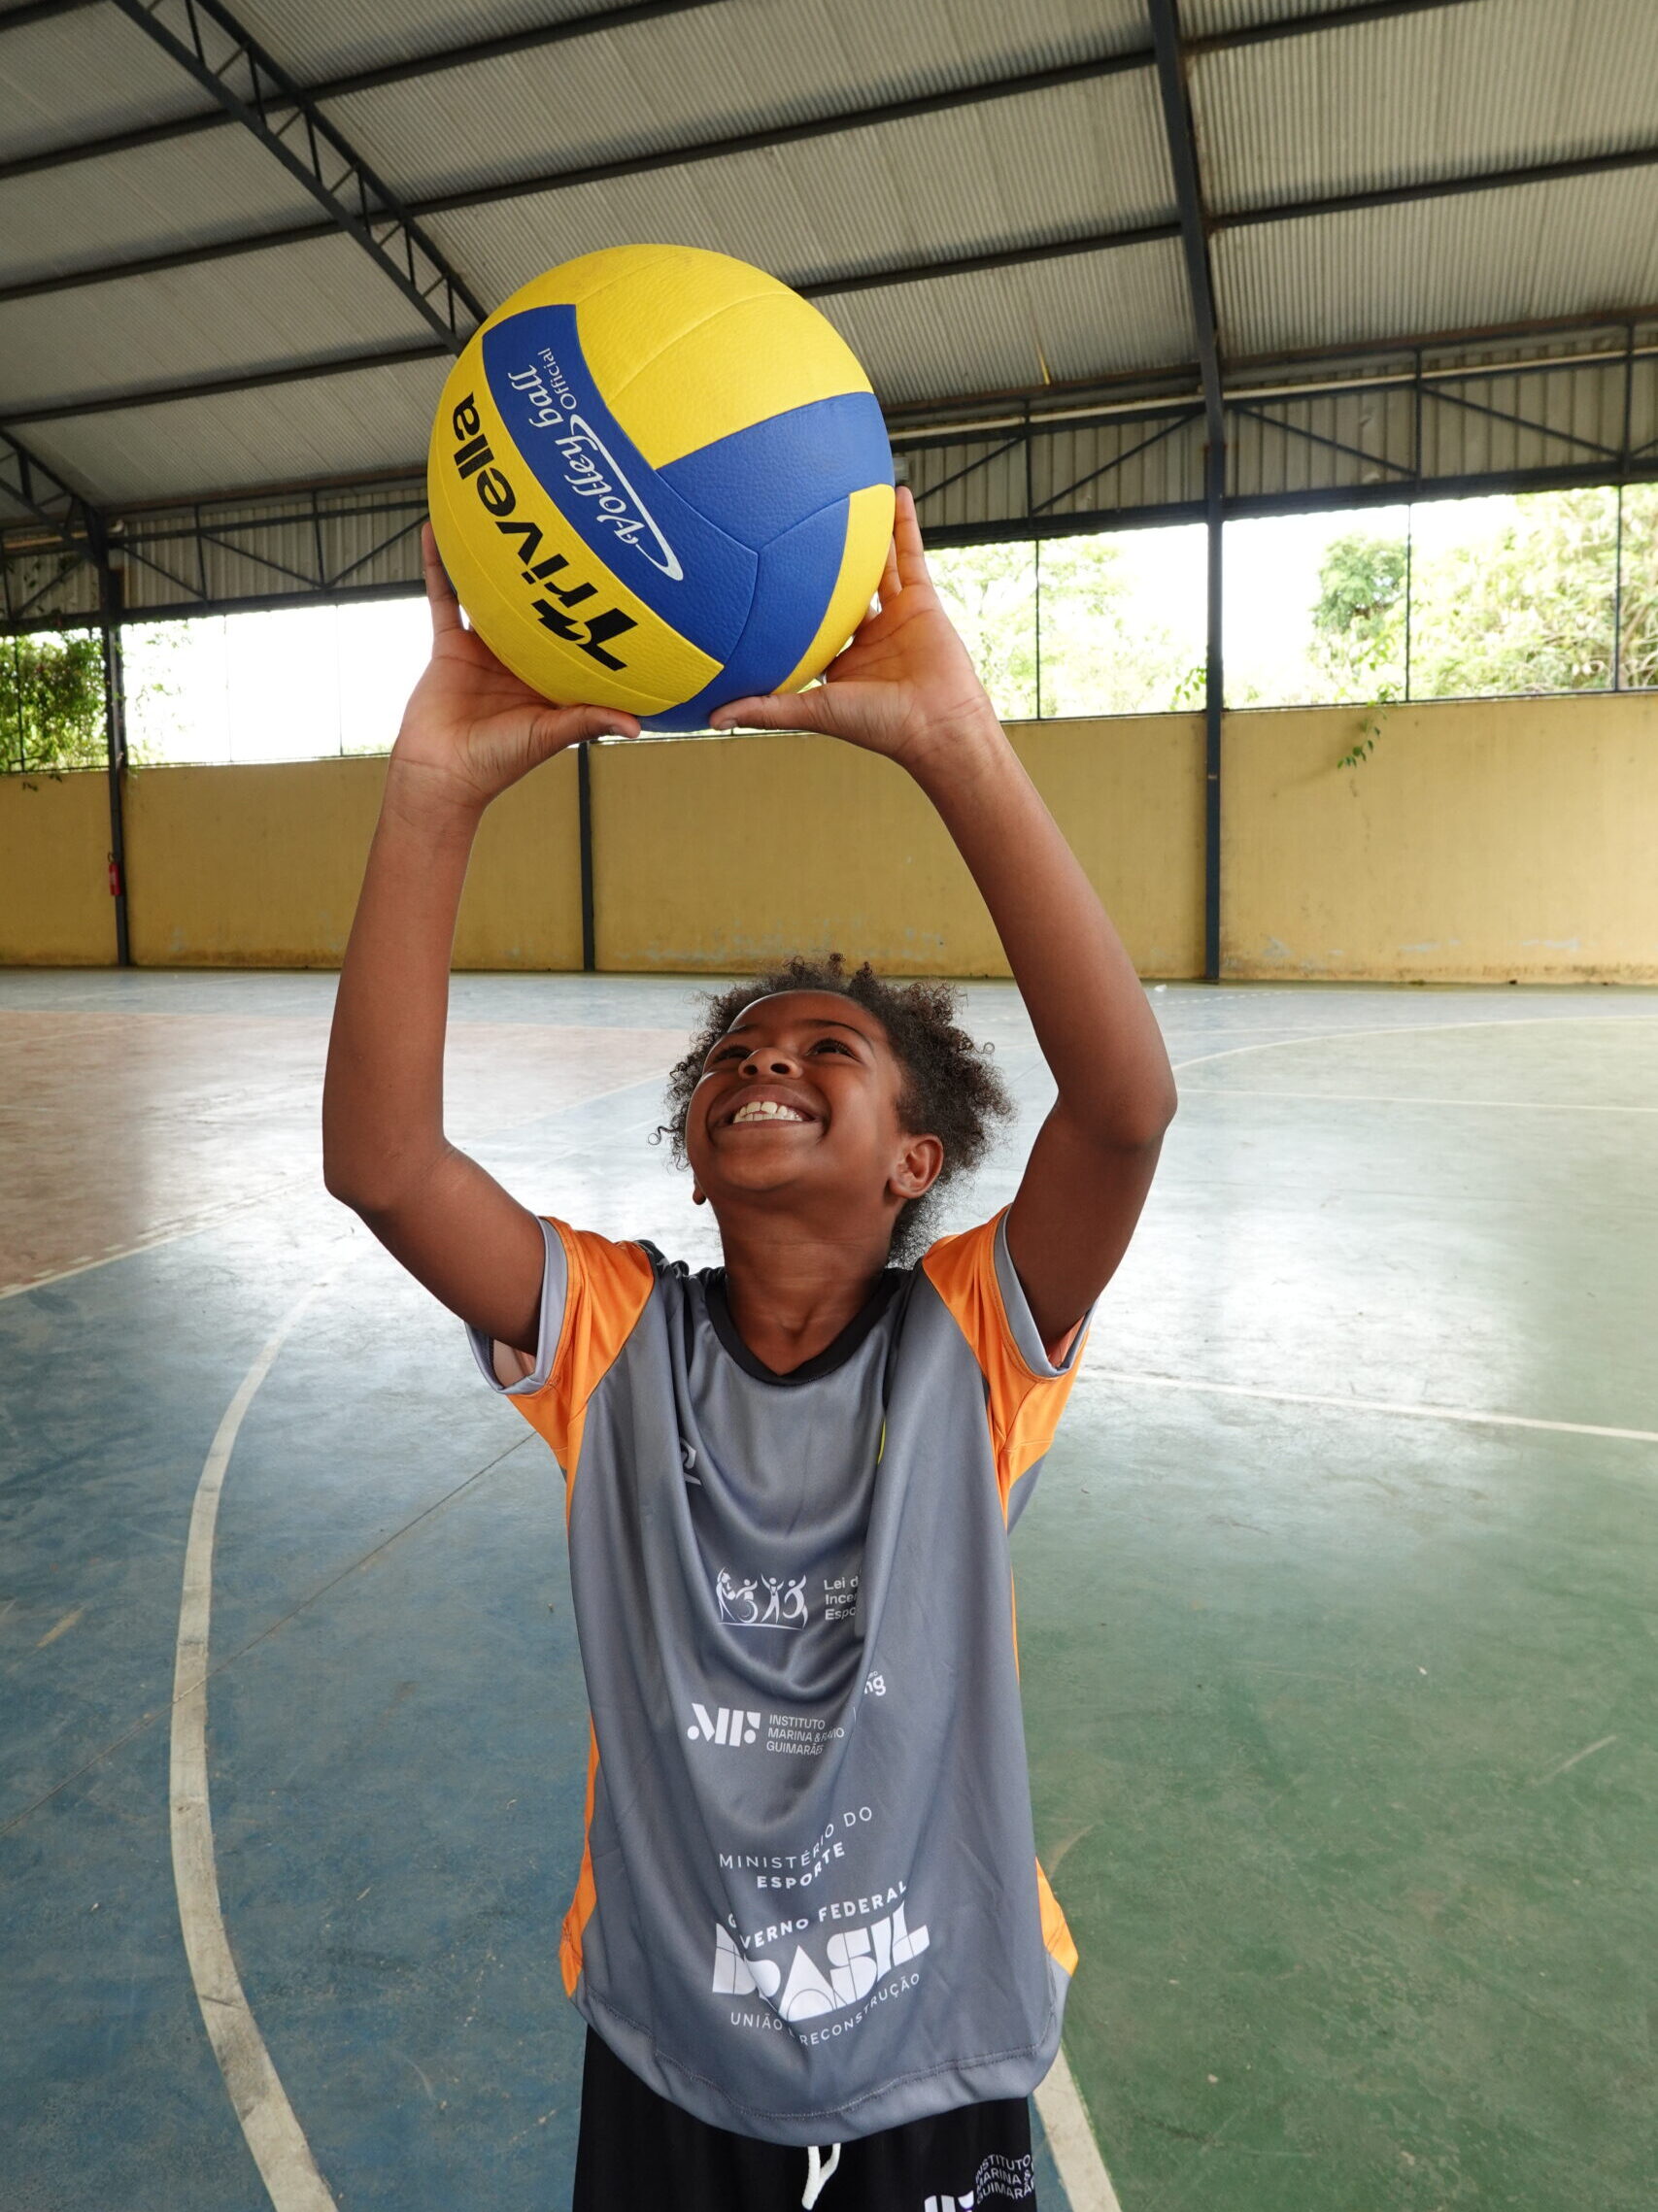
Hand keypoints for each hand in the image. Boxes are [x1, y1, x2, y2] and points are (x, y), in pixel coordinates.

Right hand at [391, 524, 639, 810]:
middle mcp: (521, 658)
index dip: (592, 608)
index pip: (577, 634)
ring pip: (491, 594)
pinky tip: (436, 529)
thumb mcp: (548, 737)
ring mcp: (485, 648)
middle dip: (549, 571)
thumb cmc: (497, 765)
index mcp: (550, 676)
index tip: (614, 575)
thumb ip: (587, 722)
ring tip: (504, 513)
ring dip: (495, 558)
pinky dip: (438, 565)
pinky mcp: (449, 645)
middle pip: (538, 605)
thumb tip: (635, 726)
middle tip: (564, 523)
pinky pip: (443, 598)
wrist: (440, 776)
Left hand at [708, 488, 1001, 771]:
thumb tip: (711, 718)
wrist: (937, 726)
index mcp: (839, 661)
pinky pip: (911, 556)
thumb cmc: (881, 726)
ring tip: (847, 497)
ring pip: (876, 565)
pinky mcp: (922, 601)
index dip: (788, 603)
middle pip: (840, 589)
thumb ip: (765, 708)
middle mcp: (866, 635)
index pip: (808, 625)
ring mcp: (895, 615)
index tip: (762, 578)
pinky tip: (895, 495)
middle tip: (796, 526)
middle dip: (821, 561)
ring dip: (865, 533)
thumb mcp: (813, 713)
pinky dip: (905, 526)